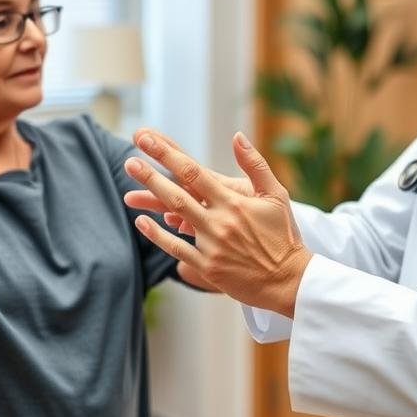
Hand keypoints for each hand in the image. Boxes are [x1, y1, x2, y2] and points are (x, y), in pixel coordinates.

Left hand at [123, 129, 311, 317]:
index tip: (146, 139)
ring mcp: (211, 245)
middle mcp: (220, 221)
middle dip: (150, 175)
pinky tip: (141, 222)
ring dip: (150, 201)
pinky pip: (176, 248)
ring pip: (174, 218)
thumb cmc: (284, 235)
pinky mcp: (207, 267)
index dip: (167, 154)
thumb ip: (255, 165)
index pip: (193, 171)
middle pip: (177, 192)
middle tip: (129, 160)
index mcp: (234, 201)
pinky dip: (157, 235)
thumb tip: (237, 136)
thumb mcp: (276, 195)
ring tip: (128, 190)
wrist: (288, 280)